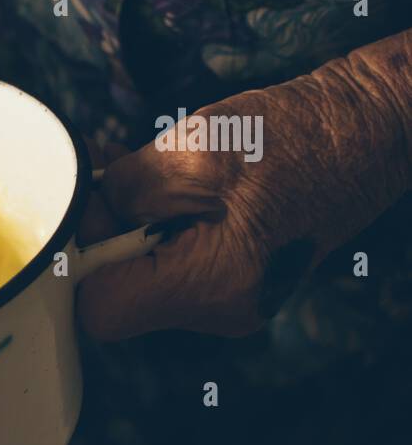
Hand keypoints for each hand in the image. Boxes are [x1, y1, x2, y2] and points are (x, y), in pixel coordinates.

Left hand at [77, 32, 411, 340]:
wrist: (366, 133)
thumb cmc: (292, 135)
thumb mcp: (193, 148)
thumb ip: (125, 190)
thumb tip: (82, 215)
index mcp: (213, 285)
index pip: (101, 311)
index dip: (77, 264)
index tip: (83, 215)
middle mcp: (220, 310)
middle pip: (118, 297)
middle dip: (101, 239)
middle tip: (107, 181)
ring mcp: (229, 301)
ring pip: (142, 279)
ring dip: (128, 228)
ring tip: (144, 172)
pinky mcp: (234, 282)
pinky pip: (171, 266)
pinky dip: (156, 228)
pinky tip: (165, 185)